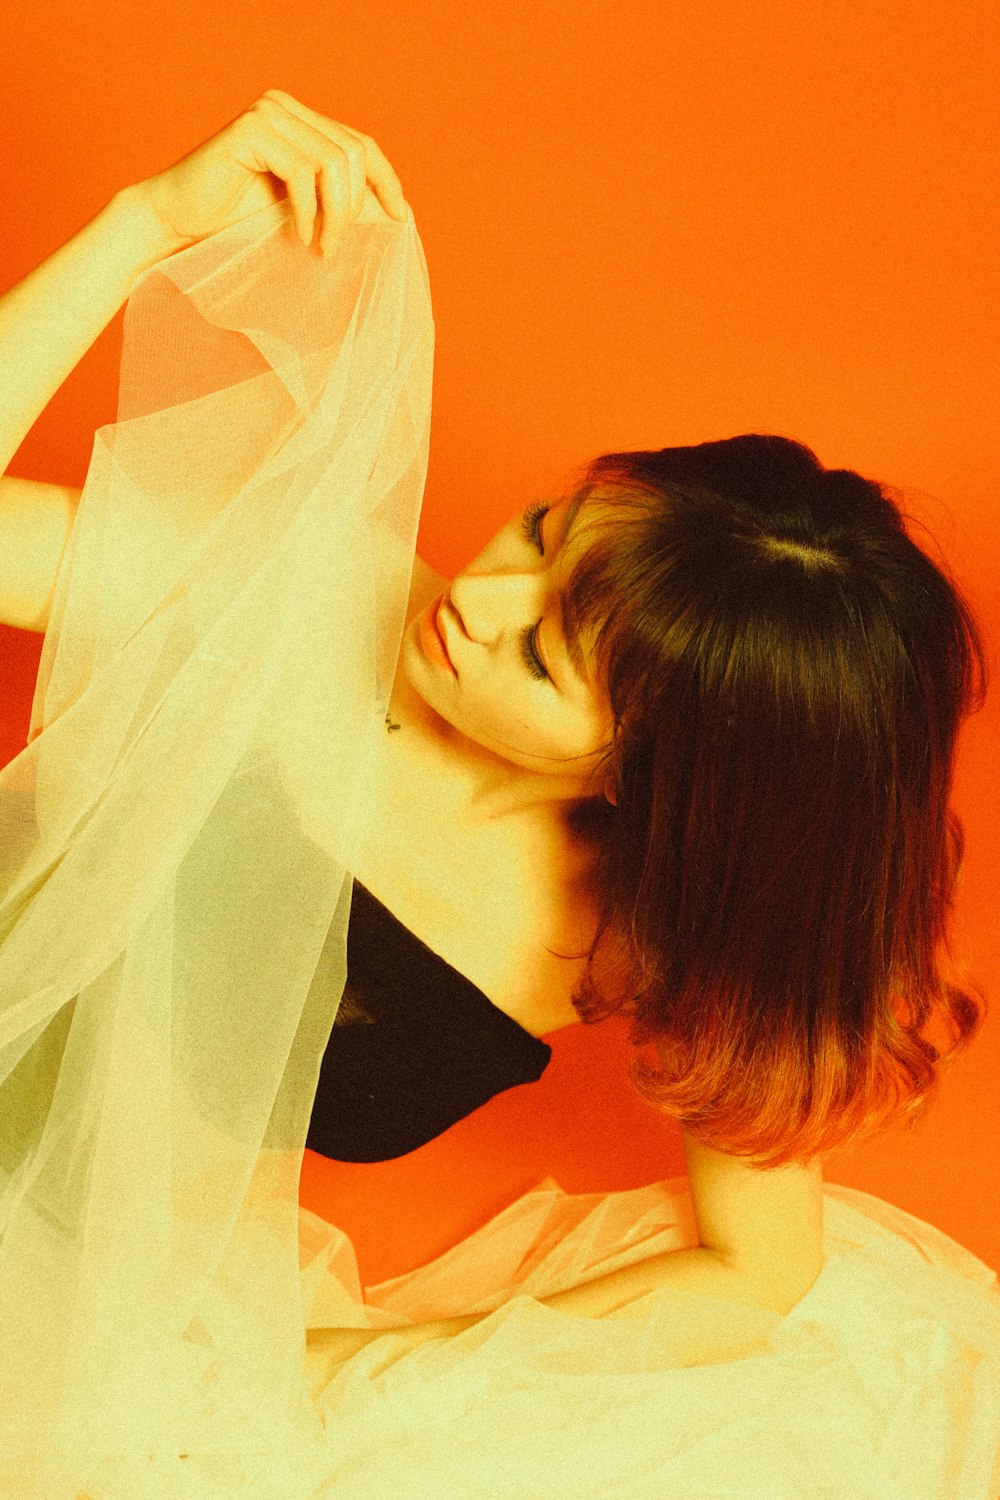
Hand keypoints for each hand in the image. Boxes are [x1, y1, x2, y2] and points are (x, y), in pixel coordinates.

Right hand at [133, 89, 407, 257]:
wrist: (180, 223)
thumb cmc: (236, 222)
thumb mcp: (300, 208)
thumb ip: (336, 197)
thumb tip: (393, 209)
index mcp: (300, 120)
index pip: (361, 142)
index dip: (386, 180)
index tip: (400, 217)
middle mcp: (285, 107)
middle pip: (353, 152)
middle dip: (354, 207)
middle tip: (335, 247)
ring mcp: (268, 113)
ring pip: (334, 161)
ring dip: (334, 214)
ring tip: (320, 247)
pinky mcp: (251, 129)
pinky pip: (303, 171)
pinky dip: (306, 211)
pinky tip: (296, 236)